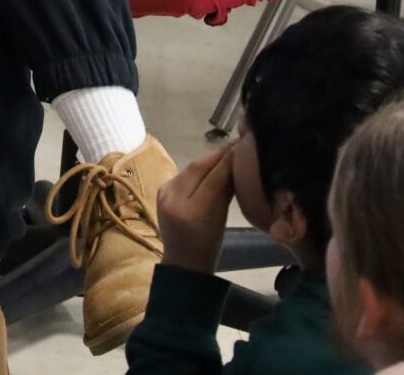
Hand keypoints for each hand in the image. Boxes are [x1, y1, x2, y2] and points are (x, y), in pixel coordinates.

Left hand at [157, 143, 236, 274]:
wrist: (182, 260)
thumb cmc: (209, 245)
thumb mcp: (222, 219)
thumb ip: (227, 190)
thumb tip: (238, 163)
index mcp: (192, 212)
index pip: (212, 178)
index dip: (228, 160)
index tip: (242, 146)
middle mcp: (174, 199)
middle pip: (198, 168)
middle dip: (218, 154)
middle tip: (237, 143)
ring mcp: (164, 193)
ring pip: (190, 168)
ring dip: (209, 158)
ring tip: (227, 150)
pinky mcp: (161, 189)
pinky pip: (183, 174)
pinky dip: (198, 167)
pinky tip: (211, 163)